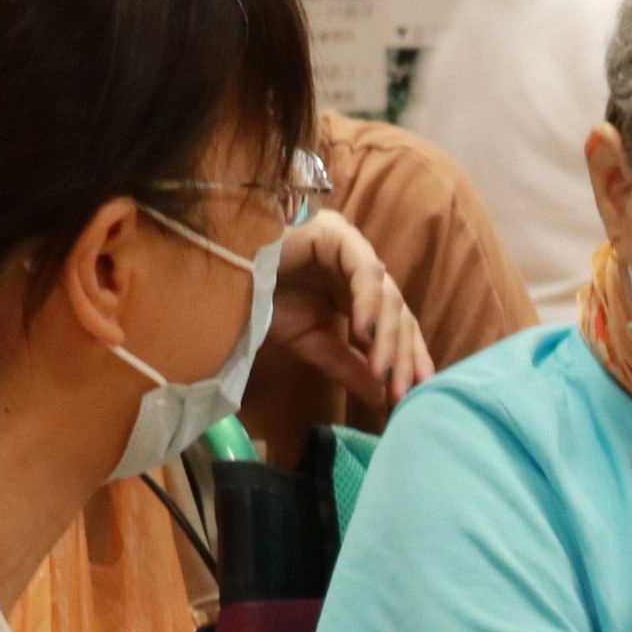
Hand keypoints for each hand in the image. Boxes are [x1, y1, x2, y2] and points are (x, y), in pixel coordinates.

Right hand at [266, 208, 436, 409]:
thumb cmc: (258, 302)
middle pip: (396, 312)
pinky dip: (368, 304)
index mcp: (354, 289)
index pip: (393, 324)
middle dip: (402, 355)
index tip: (413, 394)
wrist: (218, 275)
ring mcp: (351, 247)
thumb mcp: (308, 342)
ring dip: (388, 338)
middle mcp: (359, 266)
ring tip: (384, 374)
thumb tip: (383, 397)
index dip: (406, 358)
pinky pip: (364, 272)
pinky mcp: (338, 234)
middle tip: (402, 394)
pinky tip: (365, 335)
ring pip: (386, 295)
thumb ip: (347, 366)